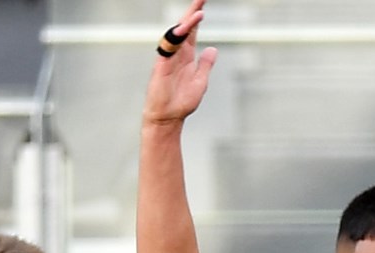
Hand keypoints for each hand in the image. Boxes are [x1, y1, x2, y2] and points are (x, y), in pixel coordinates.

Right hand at [143, 0, 216, 127]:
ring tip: (200, 11)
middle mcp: (177, 53)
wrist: (167, 118)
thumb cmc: (181, 102)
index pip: (192, 31)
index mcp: (187, 56)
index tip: (204, 3)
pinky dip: (177, 36)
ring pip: (176, 34)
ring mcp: (168, 57)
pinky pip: (168, 46)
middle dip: (192, 11)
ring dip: (187, 21)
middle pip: (184, 27)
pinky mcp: (162, 64)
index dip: (197, 16)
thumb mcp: (200, 81)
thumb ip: (206, 65)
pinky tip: (185, 27)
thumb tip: (213, 49)